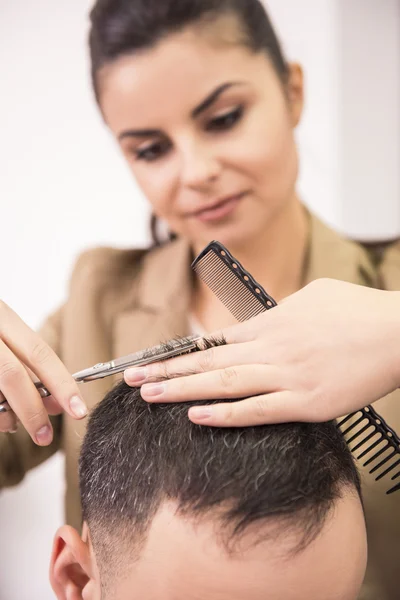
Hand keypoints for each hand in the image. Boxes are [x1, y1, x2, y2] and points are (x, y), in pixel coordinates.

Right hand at [0, 301, 86, 443]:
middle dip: (33, 410)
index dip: (61, 383)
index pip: (40, 353)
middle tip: (44, 435)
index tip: (78, 409)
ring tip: (14, 424)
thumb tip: (56, 401)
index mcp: (1, 316)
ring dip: (6, 416)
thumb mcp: (5, 335)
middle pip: (12, 375)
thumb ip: (28, 365)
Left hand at [125, 279, 399, 426]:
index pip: (215, 341)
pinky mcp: (308, 402)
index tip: (152, 358)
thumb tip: (258, 321)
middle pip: (207, 362)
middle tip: (131, 377)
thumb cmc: (358, 310)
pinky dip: (225, 415)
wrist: (398, 331)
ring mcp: (287, 376)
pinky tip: (196, 417)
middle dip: (166, 370)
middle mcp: (271, 348)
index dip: (181, 352)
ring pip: (223, 384)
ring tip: (149, 395)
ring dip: (182, 390)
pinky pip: (258, 410)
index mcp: (271, 323)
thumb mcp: (312, 296)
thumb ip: (279, 311)